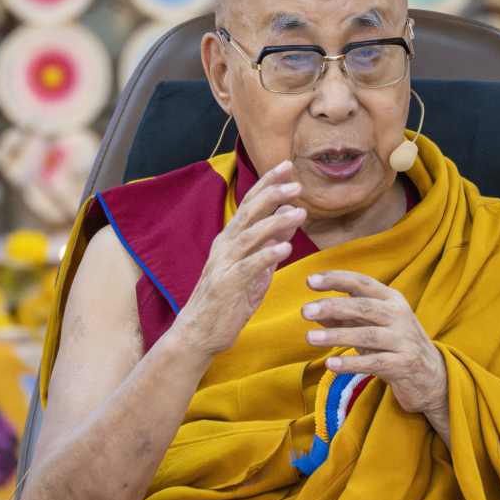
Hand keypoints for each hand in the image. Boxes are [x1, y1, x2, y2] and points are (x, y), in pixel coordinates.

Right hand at [172, 160, 306, 357]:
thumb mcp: (254, 268)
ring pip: (250, 236)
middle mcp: (225, 246)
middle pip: (248, 212)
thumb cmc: (227, 300)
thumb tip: (288, 217)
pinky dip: (266, 255)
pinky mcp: (228, 285)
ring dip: (275, 222)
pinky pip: (249, 267)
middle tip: (296, 182)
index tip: (287, 166)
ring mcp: (224, 264)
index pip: (250, 204)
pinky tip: (284, 248)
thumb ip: (270, 243)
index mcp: (230, 239)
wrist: (199, 333)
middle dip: (272, 195)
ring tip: (300, 212)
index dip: (267, 184)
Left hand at [301, 271, 447, 420]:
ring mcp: (404, 340)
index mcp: (391, 299)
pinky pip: (375, 362)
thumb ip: (344, 317)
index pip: (362, 282)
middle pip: (363, 307)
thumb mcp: (369, 326)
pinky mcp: (404, 364)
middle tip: (304, 311)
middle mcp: (399, 315)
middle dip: (333, 306)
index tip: (310, 280)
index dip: (336, 279)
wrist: (431, 376)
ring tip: (310, 338)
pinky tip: (330, 365)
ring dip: (337, 336)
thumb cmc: (392, 344)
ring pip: (367, 335)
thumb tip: (314, 311)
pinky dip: (351, 364)